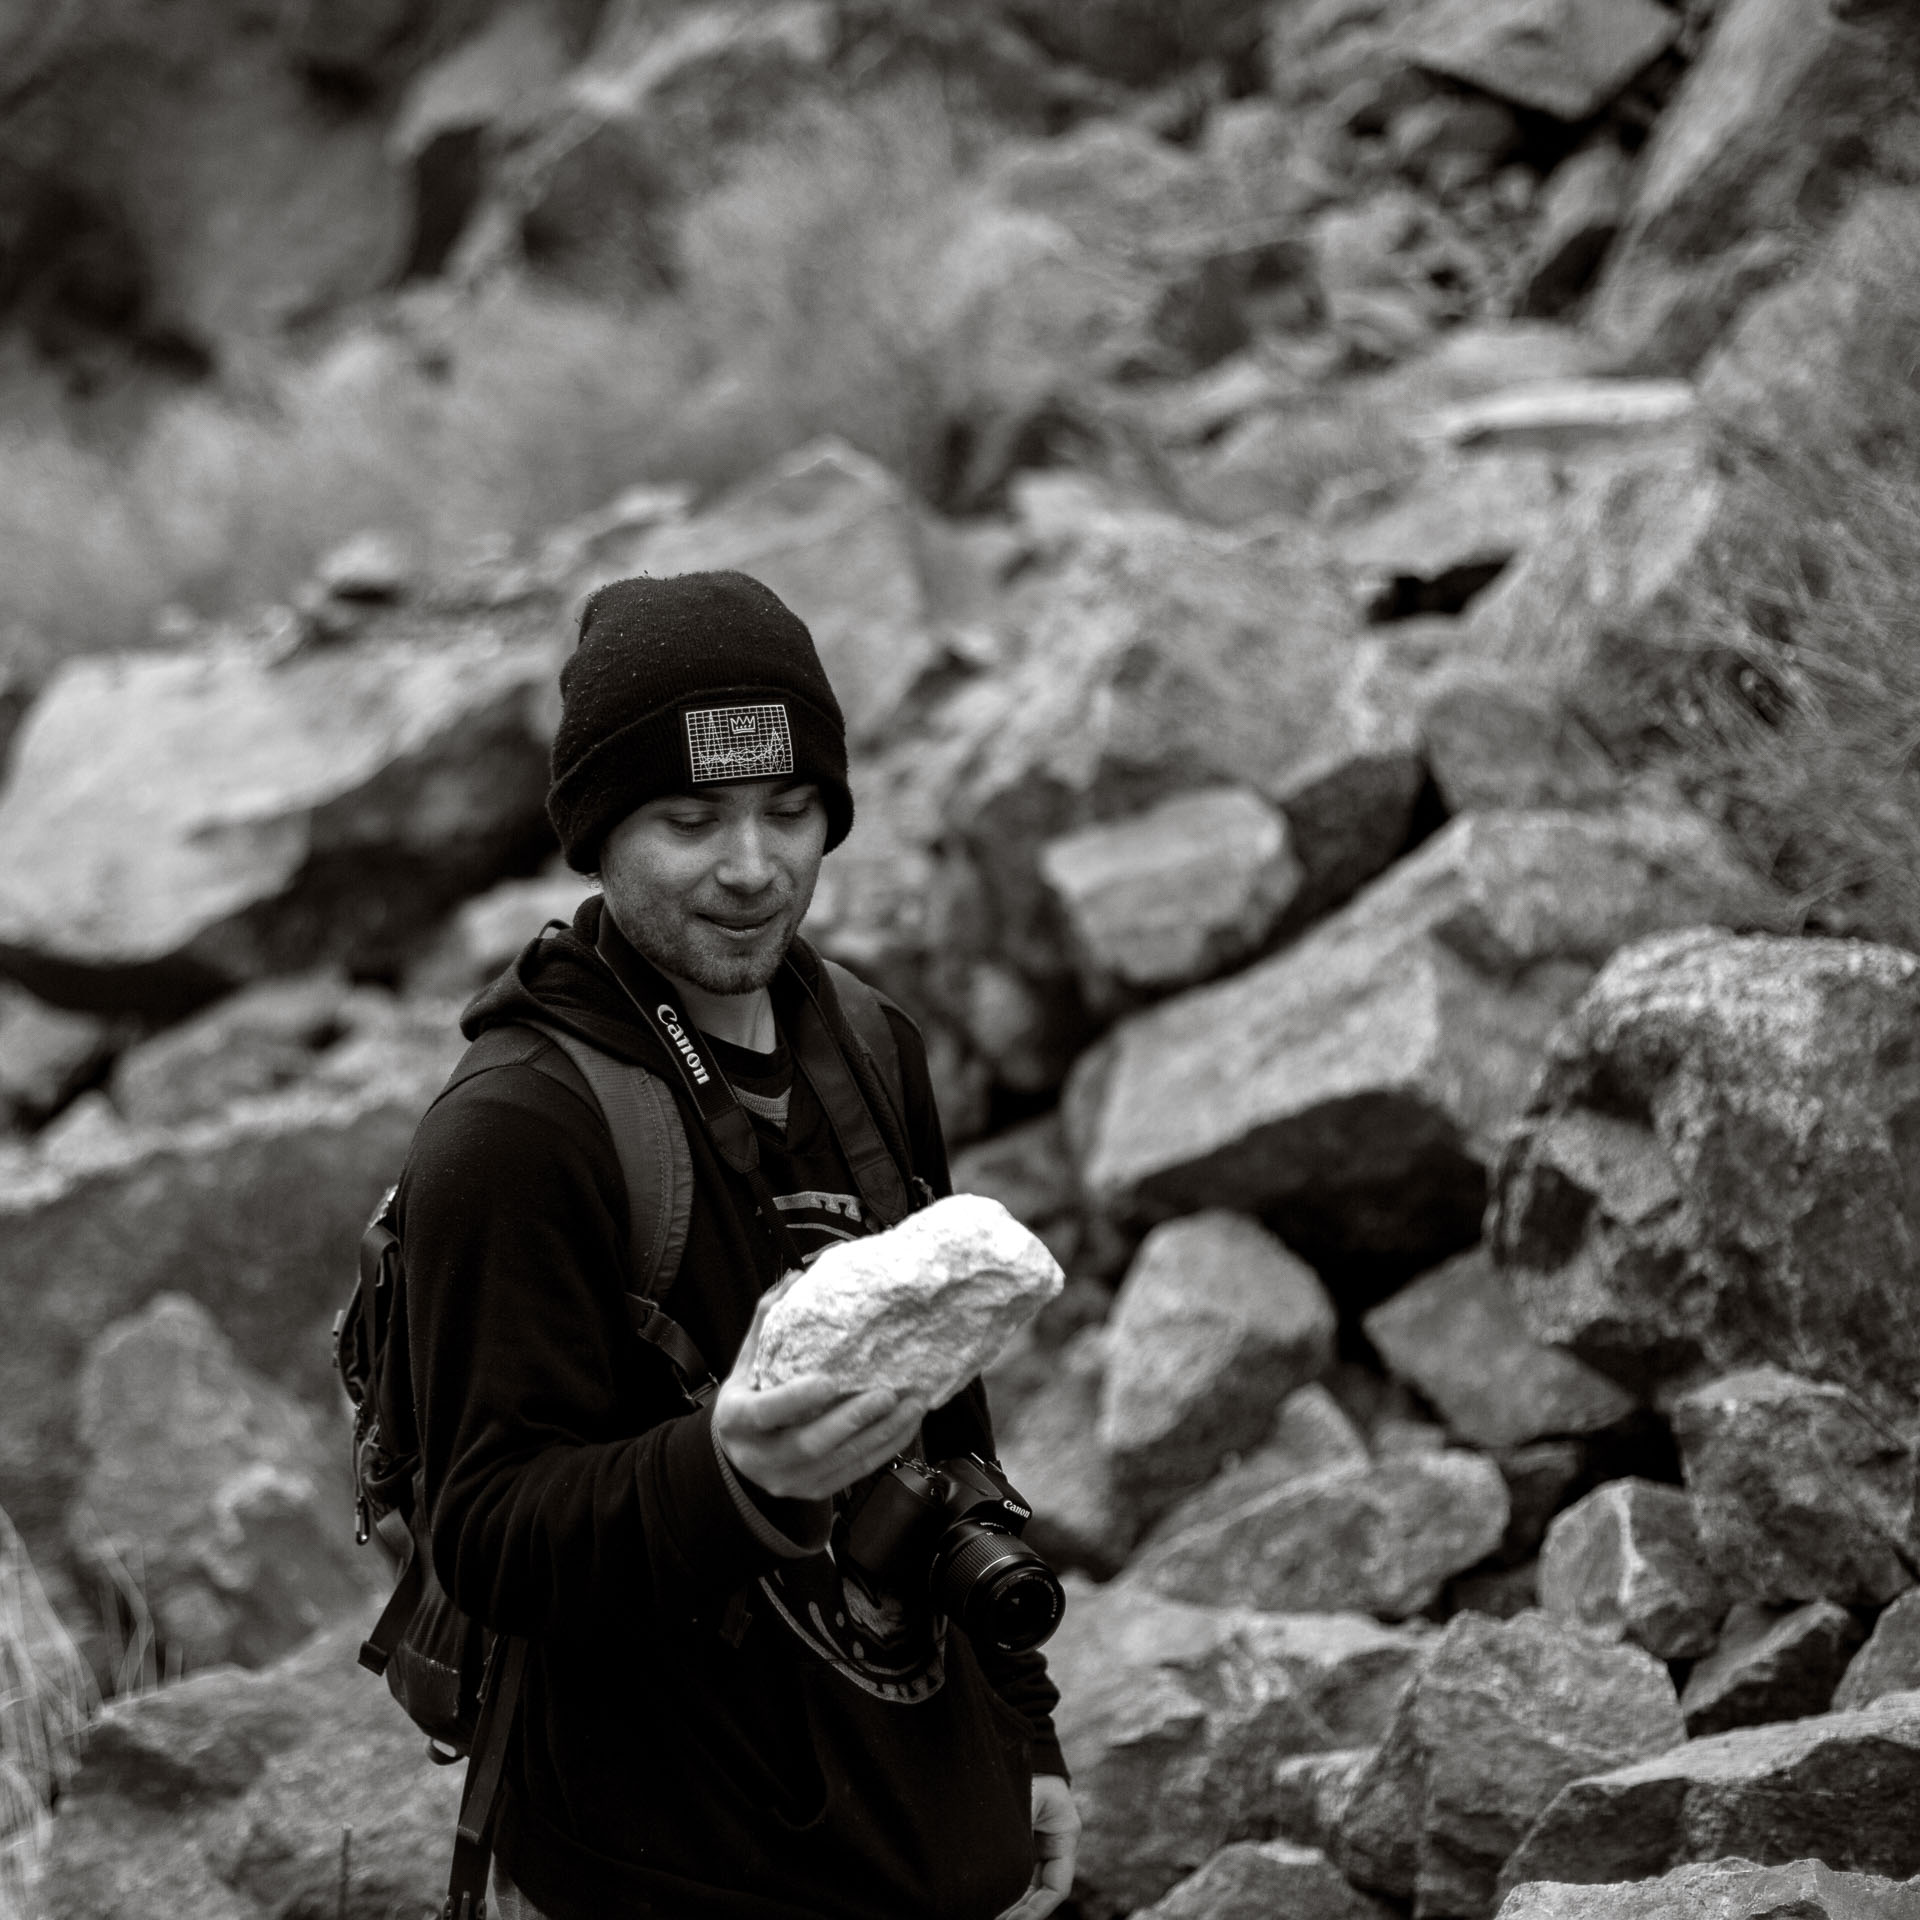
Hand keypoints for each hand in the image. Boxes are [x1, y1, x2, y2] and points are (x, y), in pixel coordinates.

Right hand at [712, 1289, 925, 1501]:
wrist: (739, 1454)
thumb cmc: (748, 1397)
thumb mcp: (747, 1362)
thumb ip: (768, 1321)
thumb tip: (795, 1278)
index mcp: (737, 1421)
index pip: (765, 1412)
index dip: (796, 1399)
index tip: (829, 1380)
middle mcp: (760, 1457)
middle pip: (810, 1444)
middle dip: (853, 1419)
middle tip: (888, 1393)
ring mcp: (789, 1480)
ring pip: (841, 1462)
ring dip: (881, 1434)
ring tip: (911, 1405)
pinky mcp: (814, 1490)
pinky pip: (856, 1473)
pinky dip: (885, 1449)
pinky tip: (906, 1426)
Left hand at [996, 1775, 1079, 1919]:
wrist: (1012, 1739)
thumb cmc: (1024, 1767)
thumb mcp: (1025, 1801)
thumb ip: (1019, 1834)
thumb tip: (1004, 1875)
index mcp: (1065, 1833)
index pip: (1059, 1886)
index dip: (1038, 1909)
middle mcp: (1055, 1841)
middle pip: (1043, 1889)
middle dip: (1022, 1910)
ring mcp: (1038, 1839)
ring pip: (1029, 1883)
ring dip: (1013, 1901)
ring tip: (991, 1915)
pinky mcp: (1023, 1835)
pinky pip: (1018, 1869)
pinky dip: (1007, 1885)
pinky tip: (991, 1898)